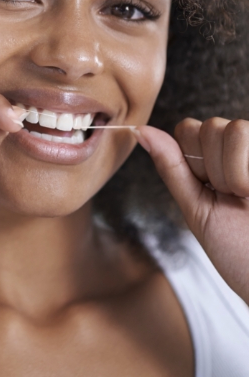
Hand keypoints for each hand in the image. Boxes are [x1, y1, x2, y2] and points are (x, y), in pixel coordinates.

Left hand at [135, 119, 248, 302]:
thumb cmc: (238, 249)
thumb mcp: (197, 208)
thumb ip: (171, 166)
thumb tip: (138, 130)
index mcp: (218, 160)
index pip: (188, 128)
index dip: (192, 160)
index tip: (209, 191)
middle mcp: (244, 150)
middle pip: (209, 126)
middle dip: (213, 169)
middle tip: (233, 198)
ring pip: (233, 128)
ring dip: (233, 172)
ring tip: (247, 196)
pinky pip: (247, 133)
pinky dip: (245, 171)